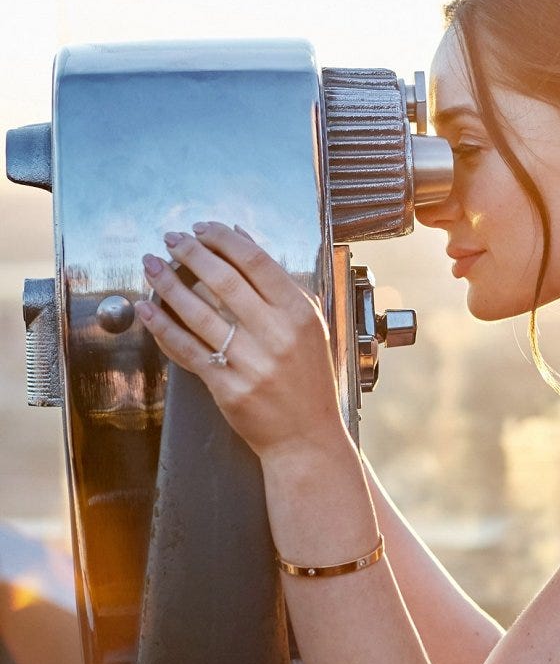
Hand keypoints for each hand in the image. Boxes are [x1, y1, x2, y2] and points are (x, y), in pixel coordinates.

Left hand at [135, 221, 345, 460]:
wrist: (306, 436)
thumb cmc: (308, 379)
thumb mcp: (308, 325)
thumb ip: (278, 281)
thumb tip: (241, 235)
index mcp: (298, 313)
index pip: (256, 261)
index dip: (223, 239)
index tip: (202, 228)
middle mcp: (276, 334)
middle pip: (224, 280)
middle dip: (191, 253)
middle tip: (171, 239)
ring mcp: (250, 362)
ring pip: (199, 312)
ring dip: (168, 284)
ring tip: (151, 265)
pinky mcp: (227, 386)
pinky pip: (186, 349)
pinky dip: (163, 326)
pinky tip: (147, 309)